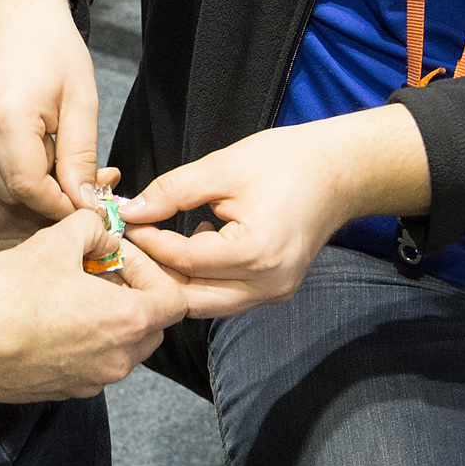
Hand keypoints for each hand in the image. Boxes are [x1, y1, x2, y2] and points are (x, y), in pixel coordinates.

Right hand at [0, 0, 99, 221]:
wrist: (8, 10)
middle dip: (43, 191)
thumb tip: (85, 204)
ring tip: (45, 145)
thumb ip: (81, 157)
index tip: (83, 203)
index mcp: (5, 115)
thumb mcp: (81, 100)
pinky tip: (19, 137)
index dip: (57, 203)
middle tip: (69, 169)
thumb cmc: (52, 47)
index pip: (28, 188)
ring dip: (22, 179)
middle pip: (8, 191)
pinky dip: (2, 165)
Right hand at [0, 209, 187, 439]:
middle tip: (96, 268)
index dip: (150, 268)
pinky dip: (85, 339)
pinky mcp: (67, 390)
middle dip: (133, 292)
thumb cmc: (6, 297)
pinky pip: (93, 361)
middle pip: (152, 323)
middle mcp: (120, 358)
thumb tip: (101, 231)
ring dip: (108, 316)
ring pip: (122, 344)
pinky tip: (49, 317)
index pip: (175, 297)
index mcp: (129, 320)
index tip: (117, 253)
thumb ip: (90, 227)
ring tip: (70, 290)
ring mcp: (94, 380)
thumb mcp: (53, 242)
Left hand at [117, 107, 432, 317]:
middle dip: (156, 274)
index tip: (123, 225)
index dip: (147, 243)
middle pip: (190, 298)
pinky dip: (201, 281)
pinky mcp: (276, 292)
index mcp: (254, 253)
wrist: (341, 172)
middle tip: (131, 246)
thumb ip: (172, 191)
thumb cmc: (287, 161)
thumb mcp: (222, 167)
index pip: (183, 260)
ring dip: (177, 281)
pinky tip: (192, 248)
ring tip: (154, 248)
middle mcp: (266, 284)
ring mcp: (274, 293)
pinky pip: (226, 298)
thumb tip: (130, 211)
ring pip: (206, 304)